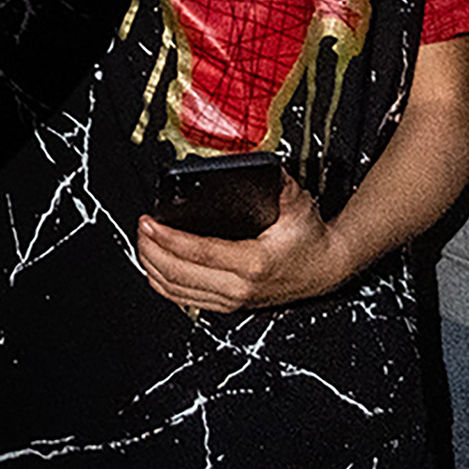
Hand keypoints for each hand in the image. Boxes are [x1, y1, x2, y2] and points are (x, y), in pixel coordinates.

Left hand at [135, 183, 354, 311]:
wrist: (327, 267)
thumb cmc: (310, 237)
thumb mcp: (296, 203)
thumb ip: (274, 181)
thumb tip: (247, 162)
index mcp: (254, 262)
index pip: (199, 253)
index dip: (169, 238)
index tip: (149, 222)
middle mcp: (241, 287)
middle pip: (180, 275)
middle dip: (152, 250)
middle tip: (142, 227)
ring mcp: (234, 301)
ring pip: (179, 291)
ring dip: (153, 267)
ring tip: (143, 243)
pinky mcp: (230, 306)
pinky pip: (187, 300)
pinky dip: (165, 285)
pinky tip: (155, 268)